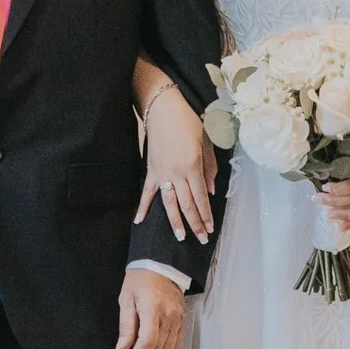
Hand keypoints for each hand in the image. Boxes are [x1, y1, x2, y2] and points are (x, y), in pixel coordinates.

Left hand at [116, 268, 186, 348]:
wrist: (159, 265)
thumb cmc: (140, 279)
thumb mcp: (126, 299)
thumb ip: (126, 326)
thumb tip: (123, 348)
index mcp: (152, 309)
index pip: (147, 342)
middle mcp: (168, 315)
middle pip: (156, 347)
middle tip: (132, 344)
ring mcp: (178, 317)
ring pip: (167, 348)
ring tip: (145, 339)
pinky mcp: (183, 318)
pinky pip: (178, 342)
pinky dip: (166, 346)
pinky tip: (157, 340)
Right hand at [134, 85, 217, 241]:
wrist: (163, 109)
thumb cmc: (188, 121)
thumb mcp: (206, 141)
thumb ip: (209, 168)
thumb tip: (210, 191)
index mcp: (193, 166)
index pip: (201, 198)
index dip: (206, 215)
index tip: (209, 229)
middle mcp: (177, 173)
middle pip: (187, 205)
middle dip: (195, 224)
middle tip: (201, 239)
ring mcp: (162, 173)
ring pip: (169, 203)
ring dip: (175, 222)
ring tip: (180, 237)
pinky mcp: (151, 170)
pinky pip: (147, 192)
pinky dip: (143, 207)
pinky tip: (139, 221)